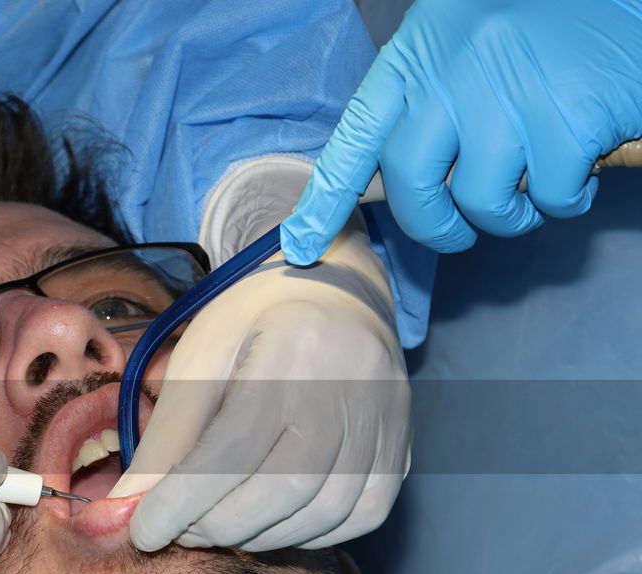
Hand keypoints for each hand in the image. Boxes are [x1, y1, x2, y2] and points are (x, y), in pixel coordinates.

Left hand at [112, 223, 408, 551]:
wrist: (331, 291)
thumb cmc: (251, 322)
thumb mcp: (198, 360)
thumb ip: (168, 437)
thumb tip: (130, 507)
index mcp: (293, 348)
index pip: (233, 448)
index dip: (183, 501)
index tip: (144, 530)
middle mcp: (353, 385)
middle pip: (283, 489)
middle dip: (218, 525)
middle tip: (178, 529)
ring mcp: (387, 420)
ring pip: (322, 513)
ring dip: (258, 535)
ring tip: (214, 524)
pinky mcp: (402, 447)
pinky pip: (358, 516)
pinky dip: (306, 532)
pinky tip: (269, 519)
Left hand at [281, 0, 641, 262]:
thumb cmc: (545, 23)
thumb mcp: (464, 46)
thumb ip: (427, 103)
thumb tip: (396, 180)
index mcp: (419, 53)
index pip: (356, 137)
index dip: (325, 198)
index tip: (301, 244)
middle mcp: (453, 69)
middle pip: (409, 182)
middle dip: (433, 225)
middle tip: (458, 232)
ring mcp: (509, 92)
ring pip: (480, 199)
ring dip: (508, 215)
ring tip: (533, 188)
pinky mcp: (567, 117)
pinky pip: (549, 195)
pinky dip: (564, 198)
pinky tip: (579, 166)